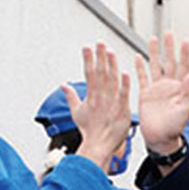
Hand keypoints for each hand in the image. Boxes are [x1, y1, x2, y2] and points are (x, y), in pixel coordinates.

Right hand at [63, 43, 130, 171]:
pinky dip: (124, 85)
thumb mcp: (76, 112)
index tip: (87, 46)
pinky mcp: (121, 111)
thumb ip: (71, 96)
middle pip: (100, 74)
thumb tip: (63, 86)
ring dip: (111, 66)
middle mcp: (100, 98)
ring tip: (110, 52)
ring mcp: (111, 104)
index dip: (88, 59)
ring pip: (111, 81)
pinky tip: (125, 73)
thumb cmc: (89, 132)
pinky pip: (123, 96)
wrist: (98, 146)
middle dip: (100, 57)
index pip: (89, 73)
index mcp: (91, 97)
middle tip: (100, 43)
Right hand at [136, 33, 188, 154]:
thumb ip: (187, 92)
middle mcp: (168, 87)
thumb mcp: (184, 110)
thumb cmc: (174, 128)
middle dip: (169, 48)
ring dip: (154, 53)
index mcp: (180, 89)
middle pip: (169, 62)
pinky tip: (138, 58)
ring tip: (153, 40)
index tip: (185, 41)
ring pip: (155, 66)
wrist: (160, 138)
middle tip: (168, 34)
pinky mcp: (145, 94)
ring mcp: (157, 90)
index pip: (183, 66)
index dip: (184, 54)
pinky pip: (142, 78)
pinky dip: (140, 68)